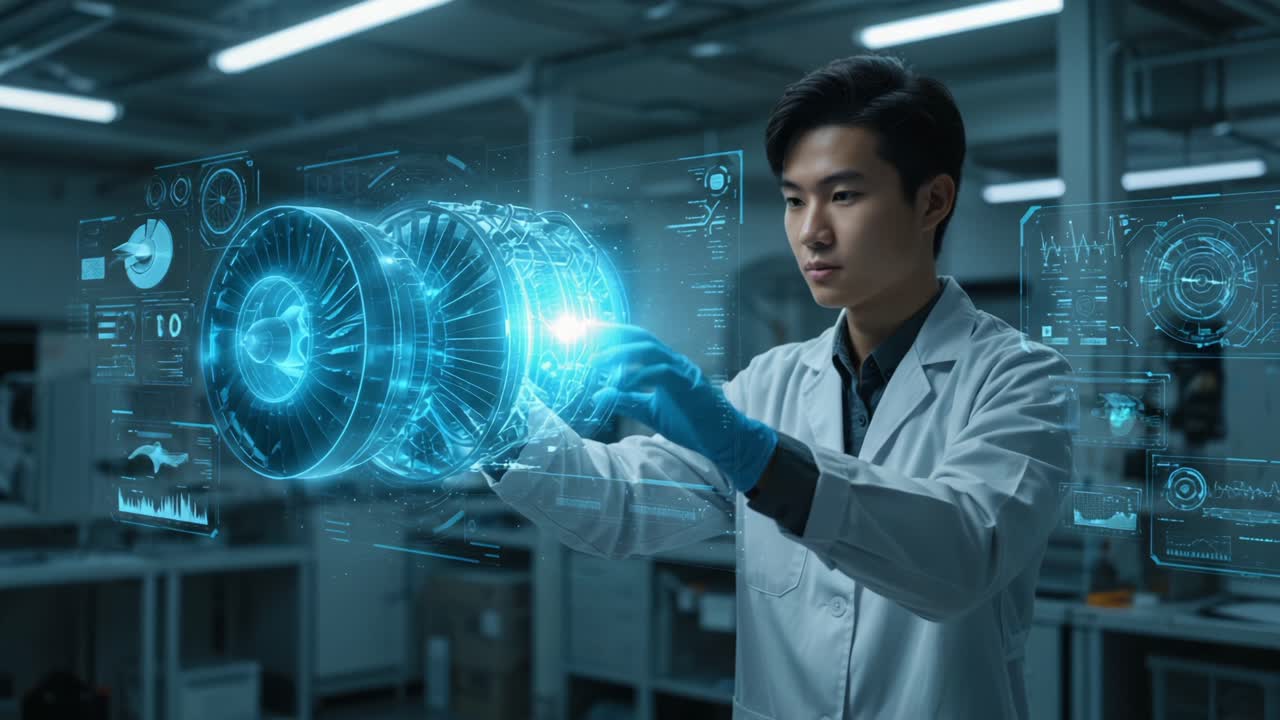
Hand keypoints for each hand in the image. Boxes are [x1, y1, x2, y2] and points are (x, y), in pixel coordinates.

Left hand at [589, 324, 776, 492]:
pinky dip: (639, 375)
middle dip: (614, 333)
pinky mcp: (689, 385)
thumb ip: (626, 400)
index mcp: (664, 365)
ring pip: (651, 351)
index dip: (613, 333)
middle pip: (641, 338)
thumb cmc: (690, 422)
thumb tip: (597, 395)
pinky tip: (621, 382)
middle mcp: (673, 362)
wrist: (721, 438)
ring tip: (597, 362)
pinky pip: (662, 373)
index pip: (637, 342)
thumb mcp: (650, 411)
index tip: (588, 330)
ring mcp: (683, 371)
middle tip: (586, 334)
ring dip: (621, 354)